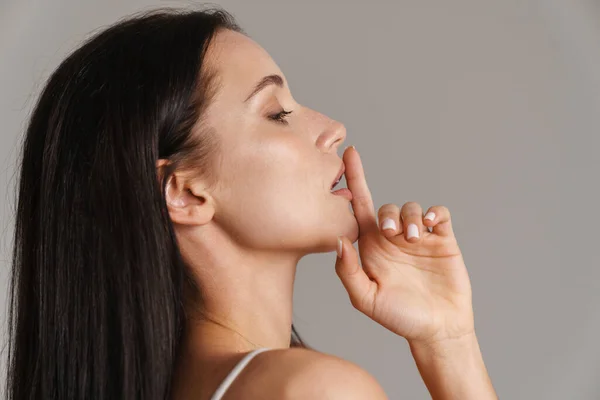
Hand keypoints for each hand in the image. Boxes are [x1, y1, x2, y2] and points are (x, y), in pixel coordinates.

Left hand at [334, 146, 474, 345]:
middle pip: (386, 207)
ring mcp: (419, 238)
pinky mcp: (443, 239)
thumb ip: (348, 271)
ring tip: (414, 240)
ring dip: (412, 218)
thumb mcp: (365, 298)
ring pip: (412, 207)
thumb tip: (338, 240)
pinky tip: (432, 225)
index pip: (358, 207)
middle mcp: (393, 239)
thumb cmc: (398, 317)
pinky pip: (439, 213)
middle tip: (392, 235)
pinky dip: (435, 212)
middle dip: (387, 214)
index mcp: (371, 248)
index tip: (348, 153)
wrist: (437, 330)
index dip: (354, 179)